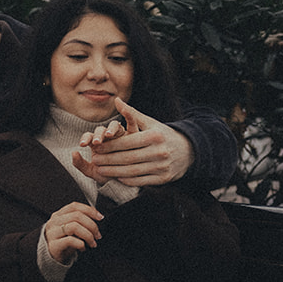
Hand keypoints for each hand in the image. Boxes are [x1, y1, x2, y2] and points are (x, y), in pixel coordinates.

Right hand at [43, 201, 102, 265]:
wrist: (53, 257)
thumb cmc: (64, 242)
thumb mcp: (72, 229)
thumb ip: (81, 221)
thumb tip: (97, 217)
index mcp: (59, 215)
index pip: (75, 206)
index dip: (90, 210)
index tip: (100, 217)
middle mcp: (54, 222)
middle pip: (77, 216)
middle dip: (92, 225)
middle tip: (98, 235)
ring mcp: (52, 233)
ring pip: (74, 227)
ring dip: (88, 235)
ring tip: (92, 243)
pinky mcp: (53, 245)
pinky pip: (70, 240)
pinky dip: (81, 244)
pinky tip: (83, 248)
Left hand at [72, 99, 192, 185]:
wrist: (188, 151)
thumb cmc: (164, 135)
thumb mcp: (151, 122)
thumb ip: (132, 114)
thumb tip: (116, 100)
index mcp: (155, 136)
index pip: (127, 142)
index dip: (110, 146)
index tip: (97, 147)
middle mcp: (159, 151)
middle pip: (128, 158)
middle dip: (108, 160)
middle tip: (94, 159)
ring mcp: (162, 166)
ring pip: (132, 171)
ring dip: (113, 171)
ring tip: (100, 169)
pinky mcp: (163, 178)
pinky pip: (140, 180)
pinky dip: (126, 179)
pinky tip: (115, 176)